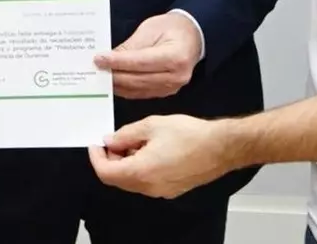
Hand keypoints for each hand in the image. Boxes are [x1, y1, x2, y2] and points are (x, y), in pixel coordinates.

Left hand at [88, 114, 233, 198]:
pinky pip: (147, 183)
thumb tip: (109, 141)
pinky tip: (150, 151)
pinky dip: (140, 169)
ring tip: (135, 142)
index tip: (96, 144)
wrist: (220, 147)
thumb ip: (125, 134)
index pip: (106, 173)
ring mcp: (161, 191)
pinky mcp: (172, 190)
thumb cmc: (188, 134)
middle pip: (117, 180)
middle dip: (111, 160)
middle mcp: (149, 187)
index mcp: (141, 171)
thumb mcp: (151, 125)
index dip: (96, 158)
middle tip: (115, 140)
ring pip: (132, 182)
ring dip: (126, 164)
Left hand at [93, 12, 201, 98]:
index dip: (118, 62)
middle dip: (114, 74)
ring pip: (138, 89)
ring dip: (117, 84)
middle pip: (138, 79)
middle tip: (95, 68)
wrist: (191, 36)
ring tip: (100, 75)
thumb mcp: (150, 29)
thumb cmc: (171, 28)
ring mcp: (172, 87)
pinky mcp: (166, 91)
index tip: (99, 59)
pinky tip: (113, 82)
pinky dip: (125, 89)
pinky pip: (142, 93)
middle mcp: (177, 76)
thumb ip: (131, 46)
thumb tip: (109, 57)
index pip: (140, 62)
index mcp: (176, 57)